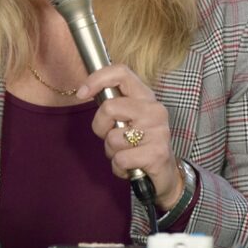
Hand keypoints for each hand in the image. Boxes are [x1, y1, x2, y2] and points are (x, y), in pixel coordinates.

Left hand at [77, 65, 184, 210]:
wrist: (165, 174)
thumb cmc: (139, 144)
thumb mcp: (127, 119)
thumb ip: (112, 105)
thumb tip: (85, 91)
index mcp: (145, 97)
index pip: (122, 73)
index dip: (97, 79)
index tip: (81, 93)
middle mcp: (154, 110)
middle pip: (109, 108)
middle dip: (101, 127)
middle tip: (112, 137)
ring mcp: (158, 131)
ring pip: (112, 138)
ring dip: (112, 152)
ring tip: (126, 153)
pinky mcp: (157, 154)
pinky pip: (120, 159)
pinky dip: (119, 167)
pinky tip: (131, 167)